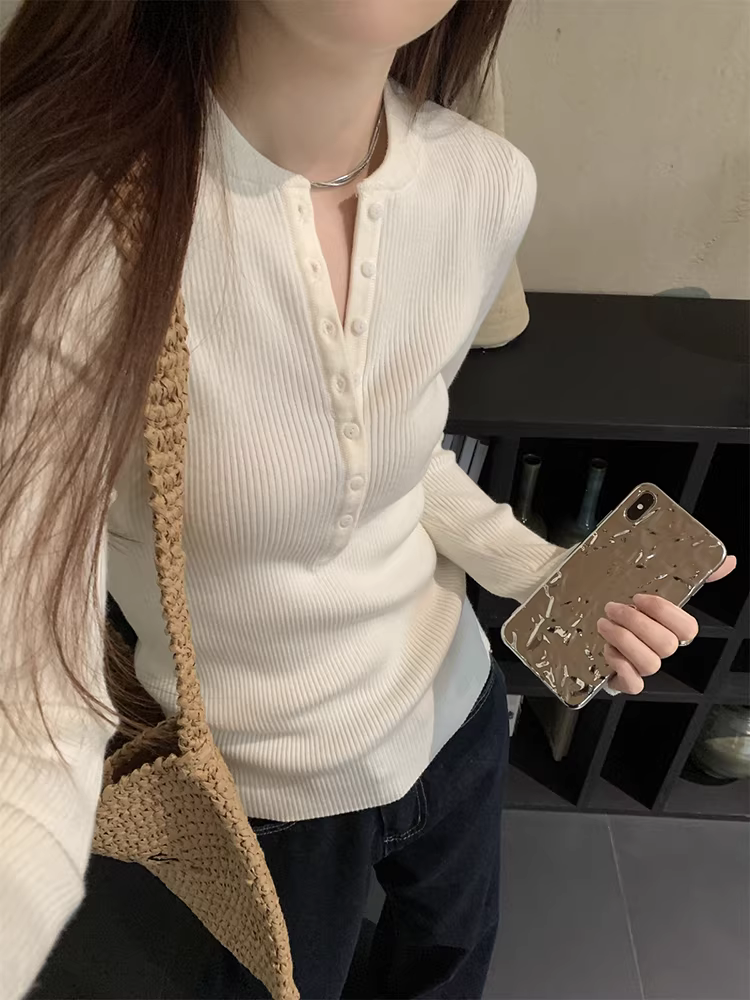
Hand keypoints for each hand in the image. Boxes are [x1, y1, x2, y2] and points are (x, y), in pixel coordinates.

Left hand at [597, 556, 736, 693]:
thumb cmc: (627, 607)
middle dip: (636, 623)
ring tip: (604, 624)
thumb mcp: (650, 584)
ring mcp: (645, 667)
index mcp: (672, 628)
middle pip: (666, 645)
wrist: (594, 626)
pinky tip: (608, 652)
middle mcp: (662, 650)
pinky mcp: (626, 681)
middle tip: (612, 608)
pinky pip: (635, 685)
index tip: (637, 597)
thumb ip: (690, 574)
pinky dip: (621, 669)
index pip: (687, 628)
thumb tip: (727, 560)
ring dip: (624, 641)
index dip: (663, 612)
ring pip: (650, 663)